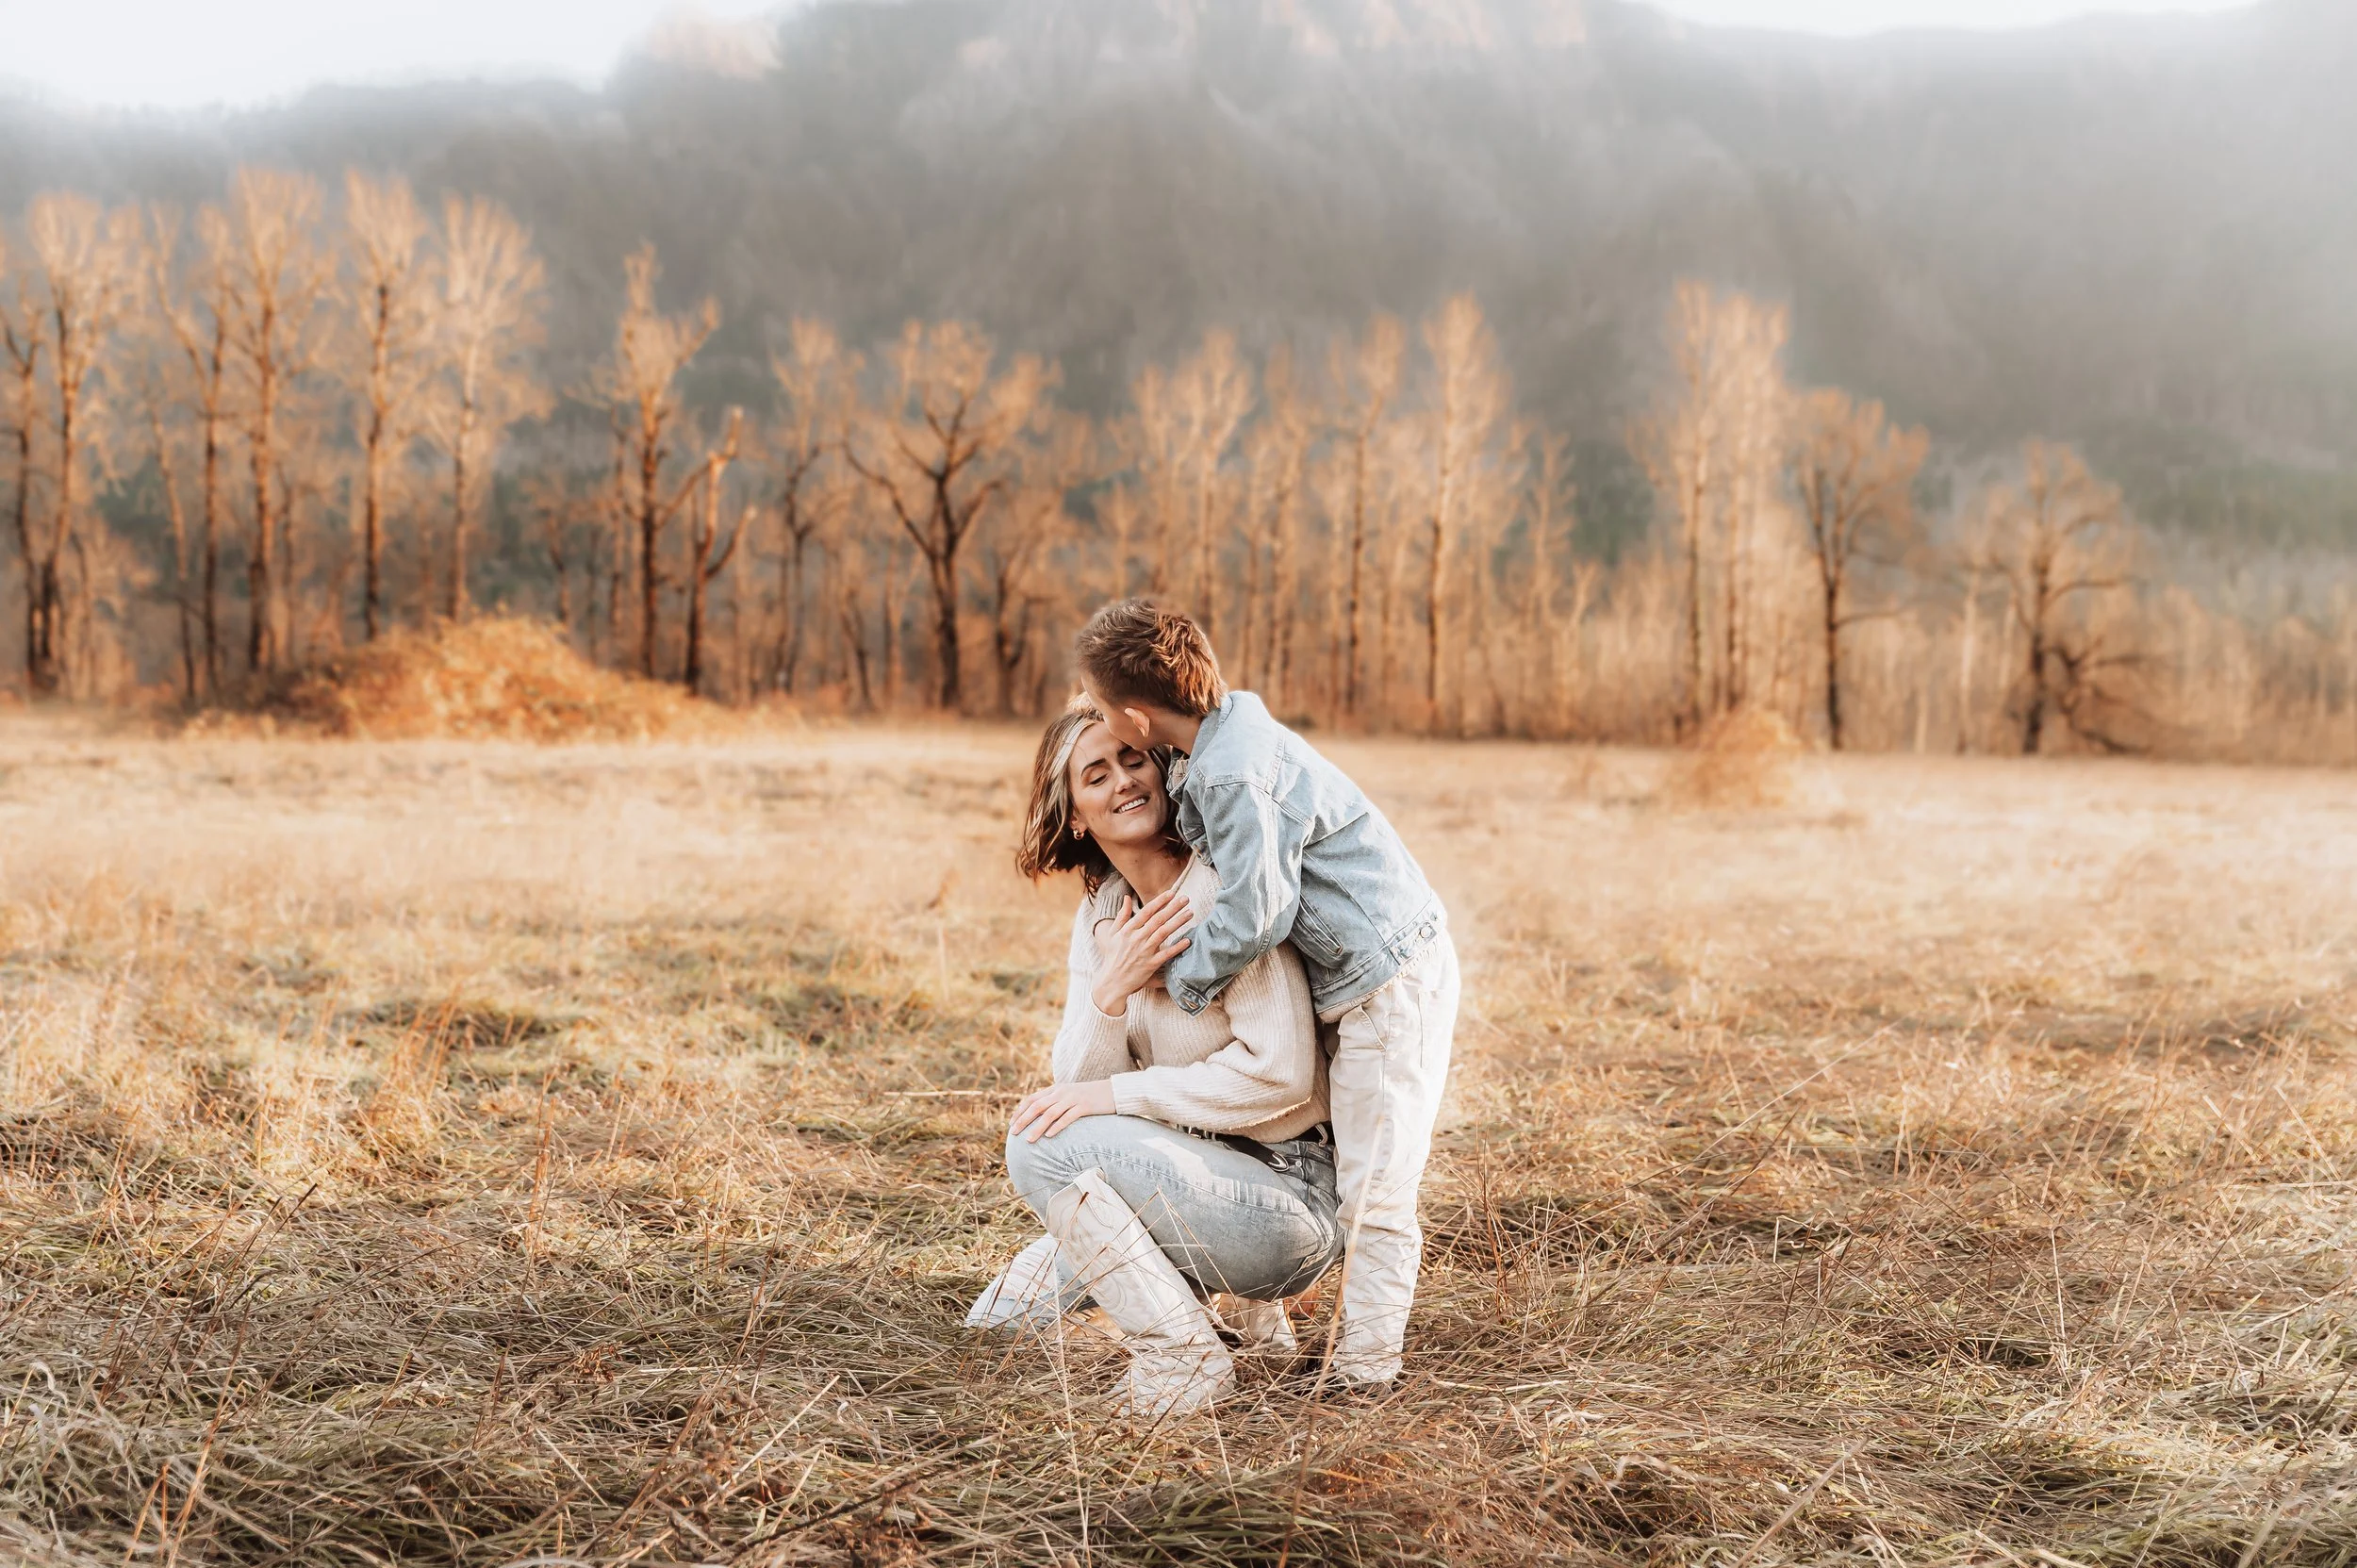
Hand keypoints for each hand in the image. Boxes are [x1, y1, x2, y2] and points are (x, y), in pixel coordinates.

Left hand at [1008, 1078, 1116, 1142]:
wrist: (1113, 1091)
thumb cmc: (1090, 1097)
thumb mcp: (1070, 1096)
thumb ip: (1055, 1103)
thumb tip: (1039, 1119)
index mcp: (1056, 1089)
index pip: (1032, 1098)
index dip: (1020, 1111)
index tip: (1011, 1124)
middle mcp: (1062, 1092)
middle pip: (1037, 1106)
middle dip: (1023, 1120)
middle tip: (1013, 1133)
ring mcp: (1073, 1099)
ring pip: (1050, 1113)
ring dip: (1037, 1127)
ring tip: (1029, 1140)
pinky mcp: (1085, 1106)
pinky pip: (1068, 1117)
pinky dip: (1057, 1126)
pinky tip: (1049, 1136)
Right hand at [1089, 886, 1192, 1014]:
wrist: (1112, 981)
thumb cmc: (1112, 956)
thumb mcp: (1113, 934)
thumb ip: (1122, 915)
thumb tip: (1127, 897)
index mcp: (1127, 930)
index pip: (1146, 911)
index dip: (1160, 901)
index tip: (1172, 893)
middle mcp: (1136, 939)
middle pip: (1158, 920)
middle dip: (1173, 907)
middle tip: (1186, 898)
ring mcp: (1144, 952)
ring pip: (1164, 933)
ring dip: (1178, 922)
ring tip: (1190, 913)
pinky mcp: (1150, 965)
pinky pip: (1166, 954)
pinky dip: (1177, 947)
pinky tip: (1188, 940)